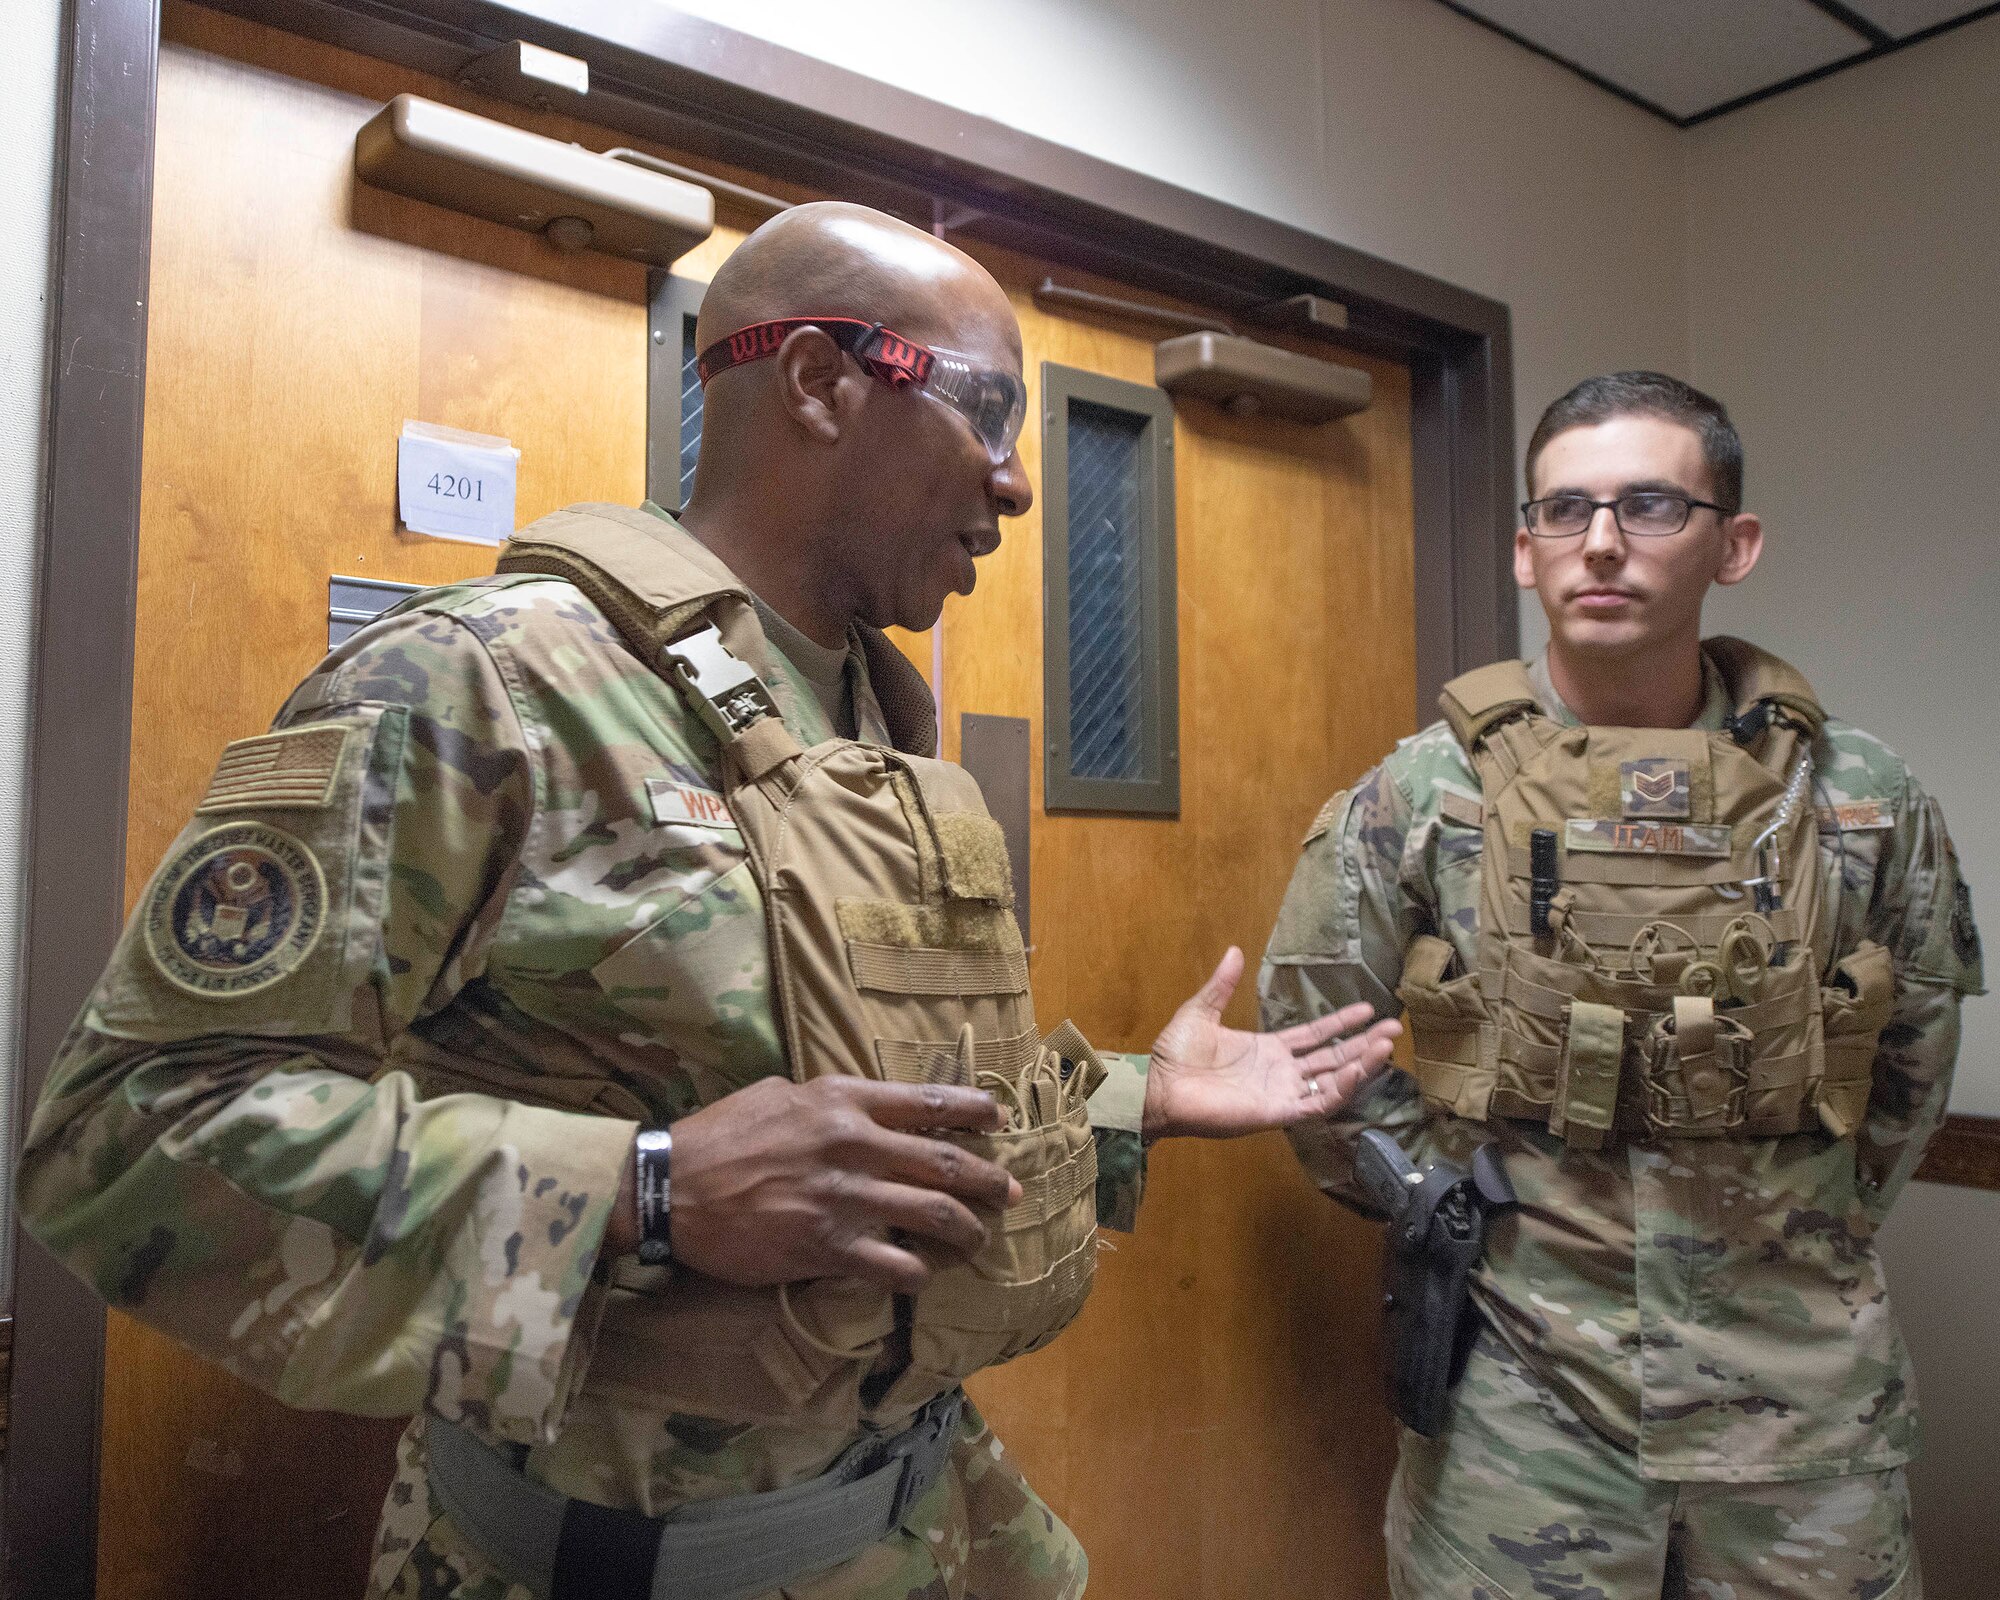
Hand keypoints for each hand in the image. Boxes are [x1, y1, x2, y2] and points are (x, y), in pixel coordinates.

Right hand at [642, 1076, 1022, 1293]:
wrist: (671, 1187)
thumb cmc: (720, 1135)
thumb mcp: (778, 1094)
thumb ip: (828, 1101)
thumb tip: (860, 1107)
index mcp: (843, 1100)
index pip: (929, 1103)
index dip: (975, 1113)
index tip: (1000, 1121)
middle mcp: (855, 1144)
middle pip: (947, 1163)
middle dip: (991, 1181)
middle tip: (1011, 1192)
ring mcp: (845, 1198)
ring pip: (936, 1216)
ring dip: (968, 1231)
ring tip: (978, 1239)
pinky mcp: (828, 1246)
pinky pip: (896, 1266)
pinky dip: (918, 1274)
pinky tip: (923, 1276)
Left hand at [1142, 946, 1398, 1141]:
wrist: (1159, 1088)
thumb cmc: (1175, 1054)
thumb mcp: (1201, 1011)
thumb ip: (1222, 985)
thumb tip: (1234, 950)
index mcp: (1268, 1049)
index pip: (1315, 1036)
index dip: (1341, 1023)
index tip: (1368, 1009)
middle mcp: (1281, 1072)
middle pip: (1332, 1058)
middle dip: (1363, 1044)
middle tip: (1394, 1028)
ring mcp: (1282, 1093)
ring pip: (1332, 1081)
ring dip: (1360, 1065)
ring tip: (1386, 1046)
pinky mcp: (1277, 1112)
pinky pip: (1316, 1104)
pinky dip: (1339, 1089)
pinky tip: (1357, 1070)